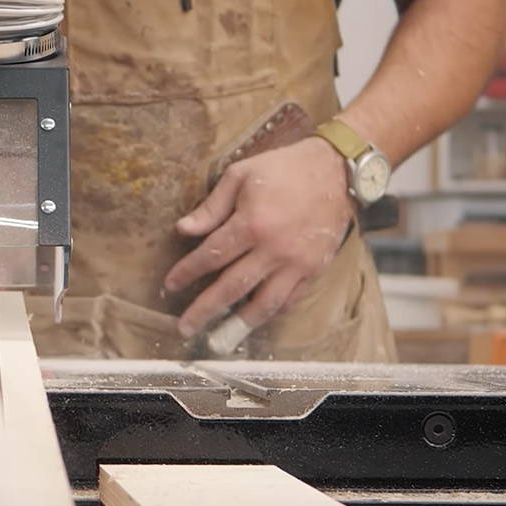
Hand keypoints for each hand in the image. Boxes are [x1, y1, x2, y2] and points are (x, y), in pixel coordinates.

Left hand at [162, 139, 354, 338]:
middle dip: (204, 310)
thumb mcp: (240, 175)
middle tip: (185, 327)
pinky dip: (272, 311)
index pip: (210, 256)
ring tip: (220, 336)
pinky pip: (290, 300)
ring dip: (238, 323)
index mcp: (251, 224)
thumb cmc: (283, 169)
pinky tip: (255, 316)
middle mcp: (273, 250)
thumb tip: (183, 229)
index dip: (187, 272)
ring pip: (263, 303)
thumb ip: (211, 207)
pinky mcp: (315, 269)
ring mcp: (296, 264)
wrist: (336, 170)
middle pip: (231, 288)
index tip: (170, 285)